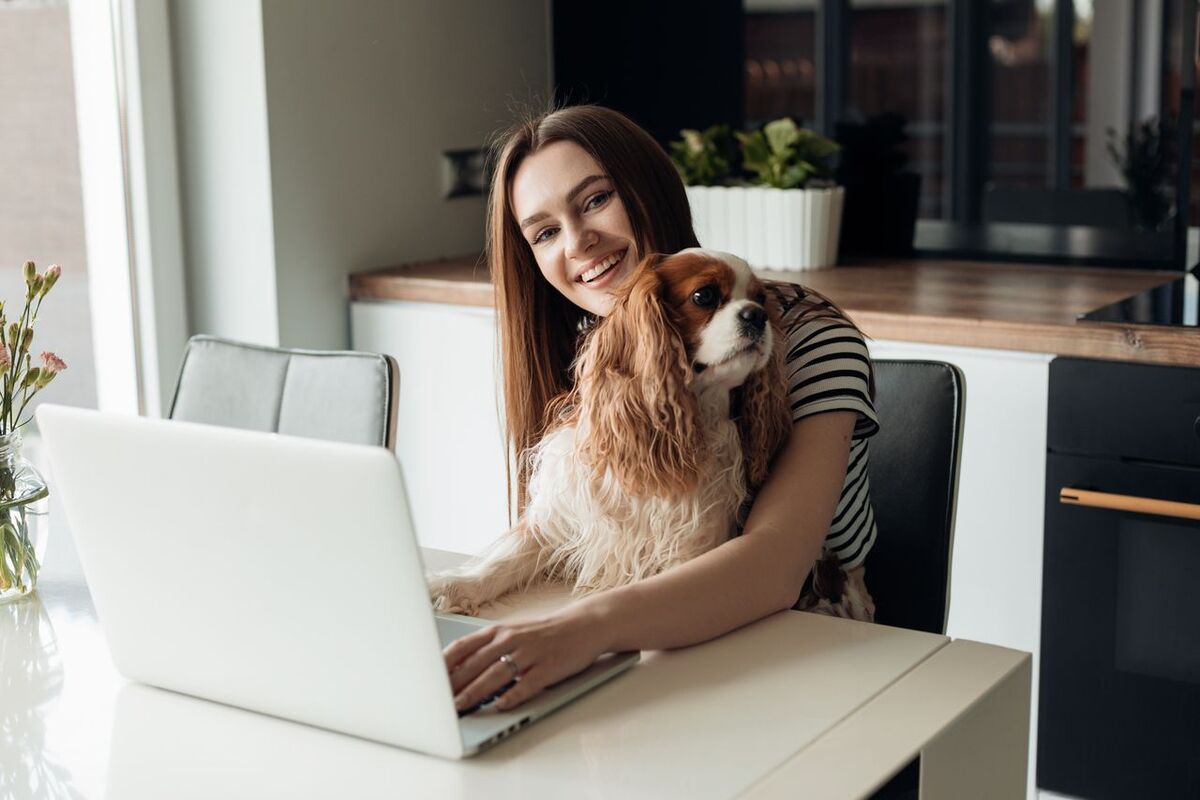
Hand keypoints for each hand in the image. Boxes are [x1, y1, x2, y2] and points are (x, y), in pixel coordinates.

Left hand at [443, 605, 608, 712]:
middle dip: (453, 684)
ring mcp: (531, 653)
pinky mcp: (549, 667)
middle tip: (435, 701)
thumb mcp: (514, 633)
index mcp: (500, 630)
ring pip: (496, 674)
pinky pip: (527, 683)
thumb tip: (457, 670)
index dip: (443, 664)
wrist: (585, 625)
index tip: (426, 679)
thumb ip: (488, 649)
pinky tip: (499, 706)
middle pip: (475, 663)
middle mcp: (512, 639)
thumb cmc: (544, 632)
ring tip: (459, 706)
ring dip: (475, 691)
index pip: (463, 646)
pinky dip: (512, 695)